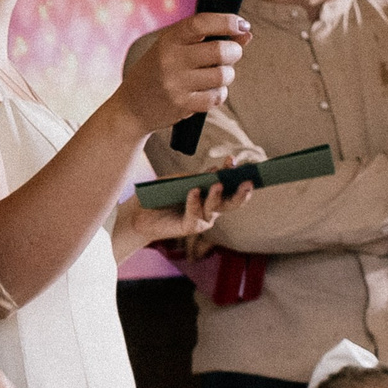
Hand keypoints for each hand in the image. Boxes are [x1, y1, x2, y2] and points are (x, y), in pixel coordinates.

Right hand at [110, 12, 248, 133]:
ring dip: (227, 75)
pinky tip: (207, 92)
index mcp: (168, 40)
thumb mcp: (173, 49)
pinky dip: (219, 94)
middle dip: (234, 51)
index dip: (227, 21)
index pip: (201, 23)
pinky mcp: (182, 104)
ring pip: (223, 75)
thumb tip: (245, 33)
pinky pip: (217, 96)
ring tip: (216, 75)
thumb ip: (206, 39)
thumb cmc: (155, 73)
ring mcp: (176, 83)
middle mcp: (170, 60)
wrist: (131, 107)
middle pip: (220, 50)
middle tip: (231, 54)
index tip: (241, 25)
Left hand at [111, 161, 254, 260]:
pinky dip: (194, 202)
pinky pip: (195, 215)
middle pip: (232, 202)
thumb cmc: (160, 195)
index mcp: (210, 195)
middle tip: (248, 181)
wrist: (138, 214)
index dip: (233, 173)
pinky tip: (194, 191)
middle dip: (242, 193)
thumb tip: (215, 171)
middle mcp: (210, 208)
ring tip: (218, 184)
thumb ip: (196, 178)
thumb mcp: (179, 181)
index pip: (228, 184)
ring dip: (218, 196)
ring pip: (216, 208)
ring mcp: (202, 219)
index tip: (233, 160)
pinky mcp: (190, 228)